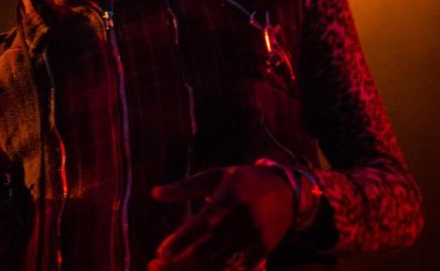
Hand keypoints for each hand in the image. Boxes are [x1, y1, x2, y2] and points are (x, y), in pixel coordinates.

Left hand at [147, 165, 294, 270]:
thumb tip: (154, 193)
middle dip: (178, 262)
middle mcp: (242, 222)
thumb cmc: (242, 181)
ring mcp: (253, 241)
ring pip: (218, 264)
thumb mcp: (215, 177)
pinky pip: (235, 270)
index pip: (202, 225)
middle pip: (207, 250)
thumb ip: (185, 187)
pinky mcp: (260, 253)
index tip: (159, 252)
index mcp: (230, 199)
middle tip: (153, 266)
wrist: (287, 193)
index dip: (181, 241)